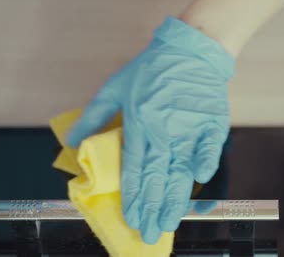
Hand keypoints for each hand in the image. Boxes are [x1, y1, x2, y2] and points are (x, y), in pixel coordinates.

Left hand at [66, 16, 234, 243]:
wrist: (190, 49)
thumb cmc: (150, 68)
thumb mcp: (114, 87)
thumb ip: (94, 116)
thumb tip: (72, 141)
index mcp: (138, 122)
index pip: (134, 168)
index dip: (133, 196)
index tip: (131, 218)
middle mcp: (163, 130)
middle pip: (157, 176)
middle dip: (152, 208)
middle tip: (150, 233)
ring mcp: (189, 126)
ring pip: (180, 169)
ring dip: (176, 197)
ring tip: (171, 222)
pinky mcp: (211, 122)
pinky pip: (209, 146)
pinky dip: (205, 161)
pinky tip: (200, 180)